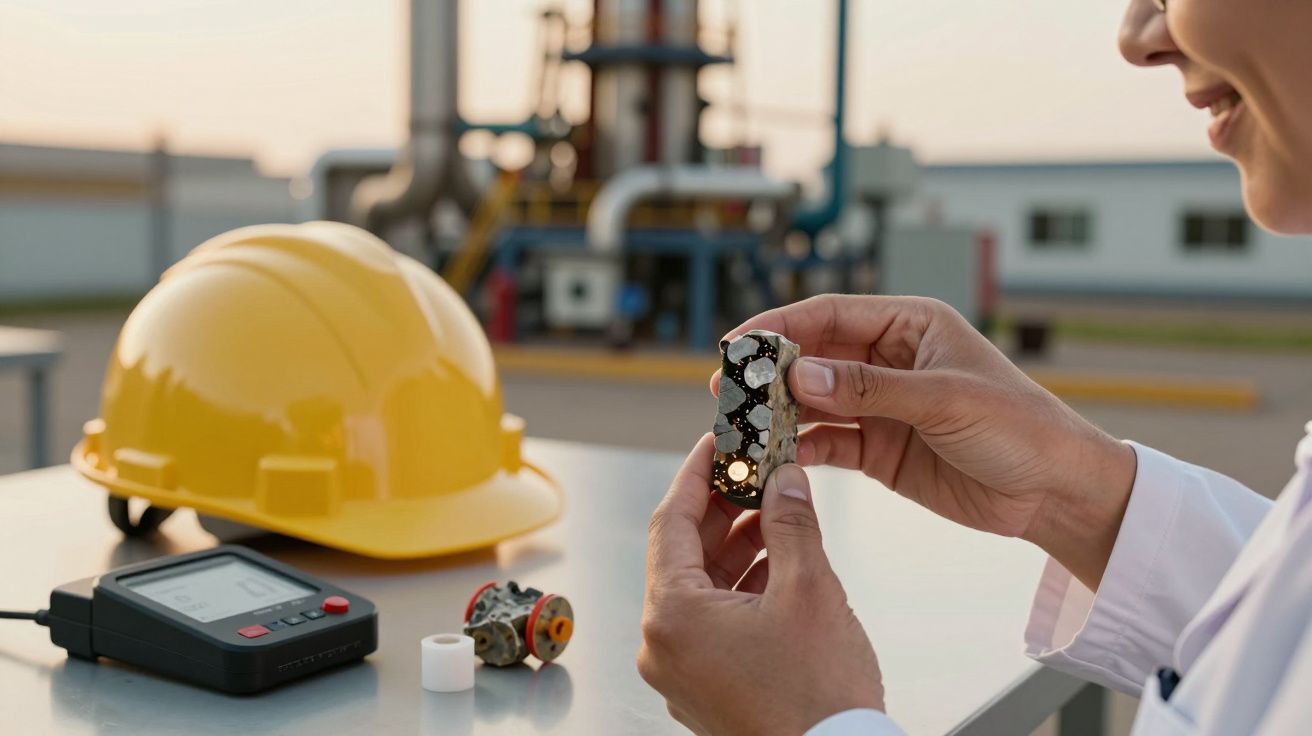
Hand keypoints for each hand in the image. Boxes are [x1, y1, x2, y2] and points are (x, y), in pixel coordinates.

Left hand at [639, 434, 883, 735]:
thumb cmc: (818, 699)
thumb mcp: (810, 591)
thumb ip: (791, 523)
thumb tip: (784, 480)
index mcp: (673, 616)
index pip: (669, 521)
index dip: (694, 474)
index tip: (713, 444)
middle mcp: (664, 644)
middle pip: (683, 553)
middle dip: (722, 510)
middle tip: (755, 473)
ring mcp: (682, 670)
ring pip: (701, 587)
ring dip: (737, 548)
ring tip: (777, 515)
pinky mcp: (705, 686)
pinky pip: (712, 620)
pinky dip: (741, 587)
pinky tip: (779, 564)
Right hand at [717, 295, 1137, 589]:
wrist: (1055, 492)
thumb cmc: (1019, 427)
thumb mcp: (946, 400)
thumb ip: (870, 389)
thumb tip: (800, 375)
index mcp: (910, 326)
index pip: (830, 315)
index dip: (780, 326)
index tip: (737, 344)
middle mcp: (888, 361)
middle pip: (812, 358)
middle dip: (769, 373)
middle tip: (727, 391)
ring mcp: (880, 406)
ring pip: (813, 403)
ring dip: (777, 414)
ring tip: (740, 427)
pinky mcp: (878, 450)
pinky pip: (827, 443)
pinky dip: (799, 449)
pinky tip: (775, 458)